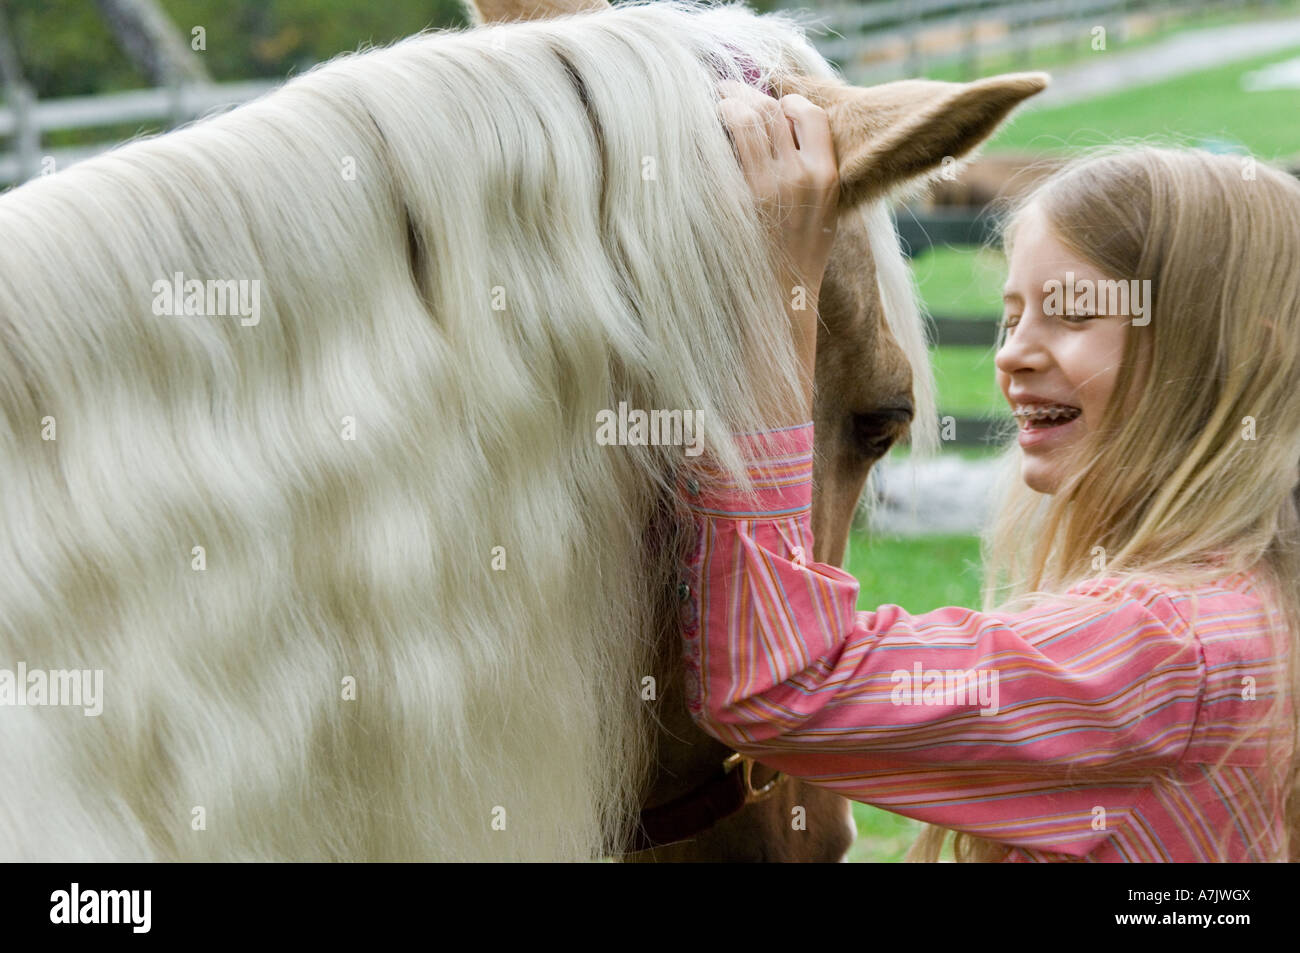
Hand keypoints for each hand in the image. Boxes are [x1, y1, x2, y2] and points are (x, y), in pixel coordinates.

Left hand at [718, 80, 838, 416]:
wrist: (779, 306)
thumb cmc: (796, 261)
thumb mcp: (820, 215)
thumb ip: (809, 174)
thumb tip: (782, 134)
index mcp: (826, 177)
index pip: (808, 112)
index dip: (784, 101)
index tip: (766, 105)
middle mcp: (799, 177)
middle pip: (771, 110)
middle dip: (746, 96)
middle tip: (724, 94)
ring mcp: (766, 188)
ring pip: (746, 119)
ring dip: (725, 106)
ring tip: (711, 109)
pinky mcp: (735, 202)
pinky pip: (720, 149)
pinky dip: (709, 134)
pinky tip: (698, 138)